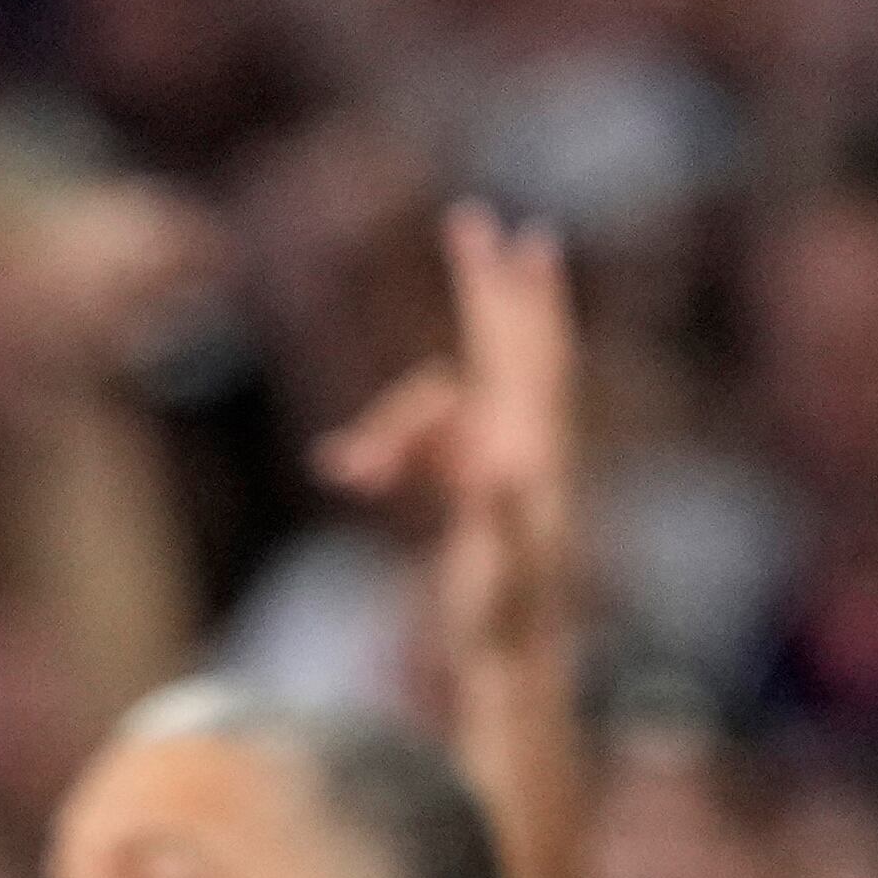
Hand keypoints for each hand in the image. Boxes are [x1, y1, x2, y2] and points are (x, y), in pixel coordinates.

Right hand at [314, 205, 581, 683]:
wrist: (511, 658)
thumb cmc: (504, 617)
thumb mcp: (504, 568)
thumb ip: (503, 513)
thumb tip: (500, 461)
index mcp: (531, 446)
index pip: (517, 348)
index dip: (501, 289)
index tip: (491, 230)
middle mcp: (521, 440)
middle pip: (500, 343)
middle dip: (481, 285)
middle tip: (467, 220)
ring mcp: (495, 456)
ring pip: (432, 405)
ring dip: (385, 430)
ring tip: (348, 475)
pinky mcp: (470, 481)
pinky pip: (419, 440)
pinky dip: (382, 450)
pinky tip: (345, 474)